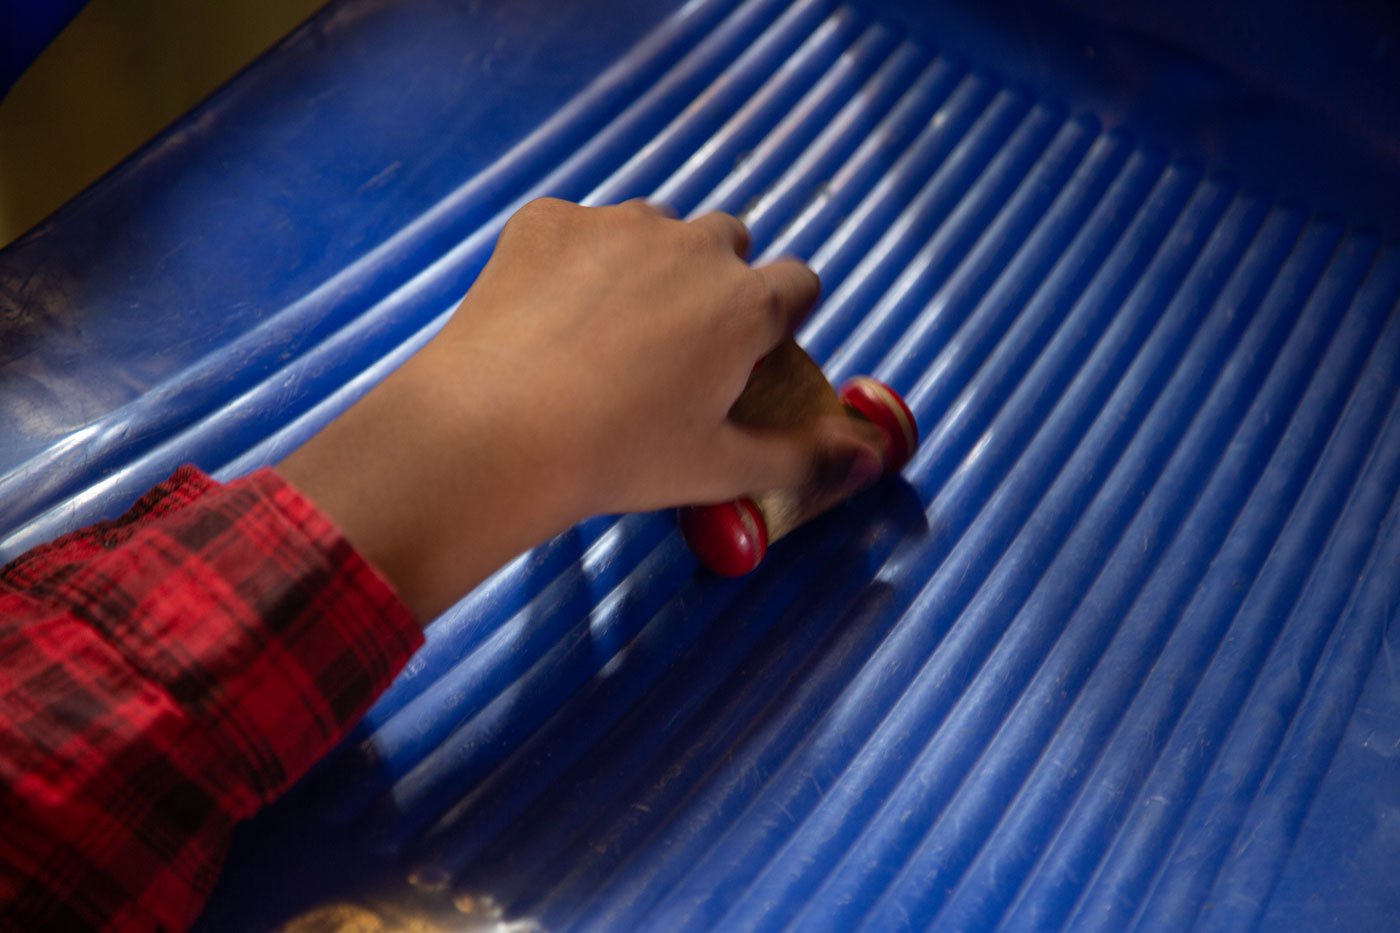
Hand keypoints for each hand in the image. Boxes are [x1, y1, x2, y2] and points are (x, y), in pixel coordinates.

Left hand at [279, 199, 882, 620]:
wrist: (495, 430)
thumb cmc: (620, 457)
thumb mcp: (721, 468)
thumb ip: (807, 458)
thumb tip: (874, 460)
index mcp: (745, 304)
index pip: (800, 282)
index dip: (782, 316)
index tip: (751, 350)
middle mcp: (692, 245)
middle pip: (727, 240)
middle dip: (715, 279)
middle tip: (672, 344)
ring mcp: (615, 223)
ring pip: (652, 229)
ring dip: (645, 263)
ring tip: (600, 331)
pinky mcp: (547, 219)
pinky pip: (576, 227)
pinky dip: (571, 259)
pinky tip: (544, 315)